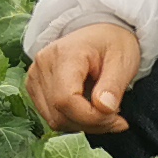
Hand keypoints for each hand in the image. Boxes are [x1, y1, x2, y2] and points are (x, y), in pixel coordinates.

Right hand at [25, 23, 143, 135]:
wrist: (99, 32)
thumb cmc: (111, 43)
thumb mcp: (122, 60)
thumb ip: (113, 86)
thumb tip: (104, 109)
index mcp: (64, 54)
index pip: (66, 99)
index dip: (90, 117)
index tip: (117, 118)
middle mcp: (42, 65)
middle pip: (59, 113)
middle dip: (91, 124)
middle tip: (116, 119)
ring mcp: (35, 77)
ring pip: (54, 120)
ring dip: (83, 125)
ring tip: (104, 113)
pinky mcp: (35, 88)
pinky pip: (52, 117)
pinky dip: (73, 121)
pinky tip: (90, 110)